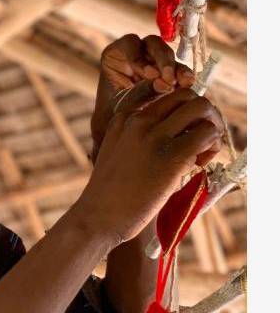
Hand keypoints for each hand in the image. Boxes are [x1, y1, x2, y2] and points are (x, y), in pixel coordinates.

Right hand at [74, 88, 223, 244]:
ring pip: (202, 108)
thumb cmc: (110, 193)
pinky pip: (208, 134)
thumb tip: (176, 133)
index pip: (164, 95)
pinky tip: (199, 164)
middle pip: (186, 95)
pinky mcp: (172, 155)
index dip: (179, 112)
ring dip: (211, 126)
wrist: (99, 217)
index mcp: (123, 118)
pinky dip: (212, 146)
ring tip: (202, 152)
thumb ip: (138, 138)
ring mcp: (154, 136)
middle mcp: (138, 120)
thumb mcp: (116, 154)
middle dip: (202, 113)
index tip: (179, 132)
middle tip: (201, 138)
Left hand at [91, 34, 195, 159]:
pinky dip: (184, 77)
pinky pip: (180, 71)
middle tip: (169, 78)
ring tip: (183, 83)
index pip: (130, 44)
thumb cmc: (113, 117)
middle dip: (163, 60)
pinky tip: (189, 85)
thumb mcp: (124, 105)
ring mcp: (153, 63)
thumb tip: (165, 84)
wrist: (120, 133)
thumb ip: (142, 92)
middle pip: (153, 46)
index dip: (140, 56)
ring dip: (177, 68)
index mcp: (116, 56)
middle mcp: (135, 55)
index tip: (149, 74)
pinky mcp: (168, 74)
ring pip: (169, 56)